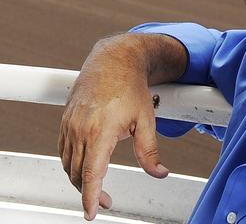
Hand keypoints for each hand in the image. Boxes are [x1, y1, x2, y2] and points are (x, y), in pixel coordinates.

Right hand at [58, 34, 183, 219]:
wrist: (114, 60)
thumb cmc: (130, 86)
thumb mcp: (146, 120)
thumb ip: (150, 151)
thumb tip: (160, 173)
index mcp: (100, 131)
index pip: (92, 174)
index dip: (91, 197)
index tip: (92, 212)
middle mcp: (80, 130)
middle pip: (77, 174)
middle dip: (88, 192)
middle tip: (104, 201)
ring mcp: (70, 125)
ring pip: (68, 164)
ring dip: (79, 179)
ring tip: (96, 186)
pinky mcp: (65, 121)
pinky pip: (64, 150)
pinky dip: (72, 163)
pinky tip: (84, 165)